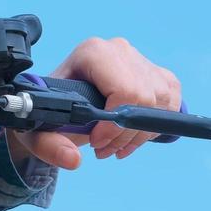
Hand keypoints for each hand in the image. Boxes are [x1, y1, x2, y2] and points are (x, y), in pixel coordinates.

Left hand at [6, 36, 181, 170]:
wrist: (62, 101)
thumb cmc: (50, 110)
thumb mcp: (38, 129)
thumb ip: (48, 145)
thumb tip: (73, 159)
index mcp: (93, 51)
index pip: (124, 90)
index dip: (114, 123)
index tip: (96, 142)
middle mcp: (121, 50)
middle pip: (144, 100)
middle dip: (124, 134)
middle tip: (103, 150)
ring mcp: (143, 60)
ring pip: (160, 105)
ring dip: (139, 135)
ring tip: (115, 146)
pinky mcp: (159, 75)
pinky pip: (171, 103)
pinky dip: (154, 127)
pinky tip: (133, 136)